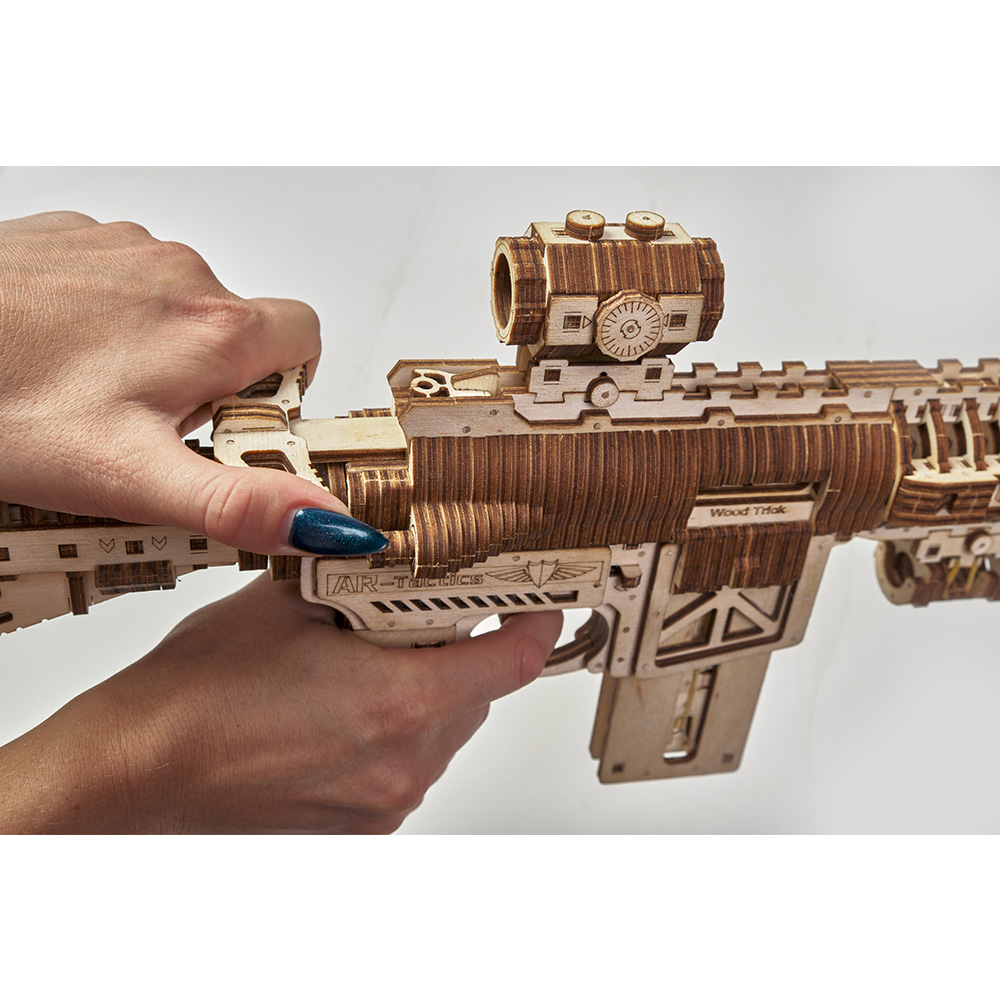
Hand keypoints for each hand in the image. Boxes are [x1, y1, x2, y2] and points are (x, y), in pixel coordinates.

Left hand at [0, 211, 348, 554]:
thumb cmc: (3, 402)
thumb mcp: (130, 477)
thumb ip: (239, 503)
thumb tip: (326, 521)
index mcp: (211, 329)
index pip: (305, 336)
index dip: (288, 385)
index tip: (243, 427)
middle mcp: (178, 273)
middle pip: (237, 328)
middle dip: (212, 382)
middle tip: (150, 434)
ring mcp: (120, 248)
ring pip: (176, 305)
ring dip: (158, 349)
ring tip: (94, 398)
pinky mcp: (69, 239)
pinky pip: (119, 278)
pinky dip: (107, 317)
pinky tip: (58, 356)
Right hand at [0, 576, 561, 832]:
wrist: (132, 781)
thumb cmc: (193, 699)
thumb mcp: (286, 605)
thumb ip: (361, 580)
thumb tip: (400, 557)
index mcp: (399, 701)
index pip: (514, 659)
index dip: (535, 620)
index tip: (535, 595)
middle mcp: (402, 762)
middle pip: (478, 691)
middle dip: (459, 646)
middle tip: (419, 613)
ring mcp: (383, 802)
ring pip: (443, 729)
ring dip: (424, 690)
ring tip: (358, 663)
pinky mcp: (361, 826)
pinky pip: (405, 766)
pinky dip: (393, 731)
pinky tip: (337, 709)